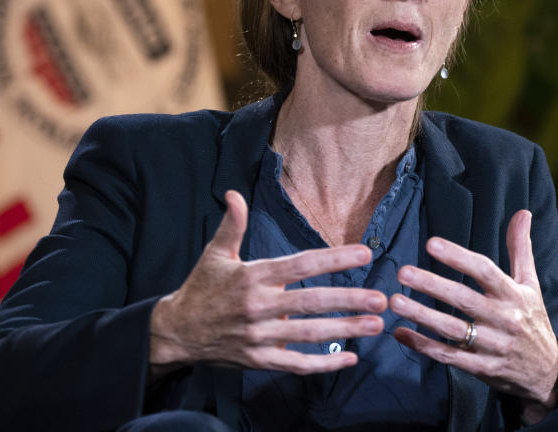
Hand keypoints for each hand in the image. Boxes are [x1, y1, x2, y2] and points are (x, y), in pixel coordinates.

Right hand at [149, 190, 386, 375]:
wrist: (176, 332)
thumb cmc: (200, 288)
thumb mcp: (214, 253)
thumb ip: (231, 224)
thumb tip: (235, 193)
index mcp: (253, 276)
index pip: (300, 265)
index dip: (334, 259)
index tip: (364, 253)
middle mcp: (259, 306)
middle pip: (311, 302)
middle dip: (349, 300)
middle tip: (380, 299)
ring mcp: (260, 336)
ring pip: (310, 334)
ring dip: (345, 330)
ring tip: (375, 325)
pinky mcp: (259, 360)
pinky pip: (296, 364)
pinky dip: (324, 363)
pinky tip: (349, 357)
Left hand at [389, 210, 557, 421]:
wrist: (548, 375)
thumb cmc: (533, 320)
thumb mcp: (531, 285)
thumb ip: (521, 249)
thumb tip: (523, 212)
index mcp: (514, 295)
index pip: (485, 272)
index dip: (459, 257)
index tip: (431, 243)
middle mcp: (505, 320)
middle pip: (465, 300)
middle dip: (433, 285)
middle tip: (403, 272)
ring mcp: (493, 346)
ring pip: (453, 330)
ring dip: (422, 316)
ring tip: (394, 302)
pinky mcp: (483, 369)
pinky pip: (449, 356)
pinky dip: (423, 346)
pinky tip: (400, 333)